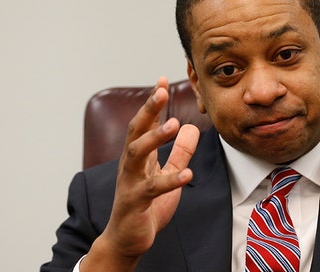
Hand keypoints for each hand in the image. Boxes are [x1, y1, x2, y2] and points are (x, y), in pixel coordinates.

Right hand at [81, 77, 199, 271]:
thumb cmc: (146, 205)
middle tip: (161, 91)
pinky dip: (170, 181)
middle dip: (148, 110)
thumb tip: (192, 128)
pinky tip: (188, 175)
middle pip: (135, 131)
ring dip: (154, 137)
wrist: (127, 239)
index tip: (161, 80)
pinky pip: (152, 189)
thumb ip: (180, 153)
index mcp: (138, 157)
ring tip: (174, 124)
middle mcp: (130, 165)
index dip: (153, 103)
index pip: (144, 123)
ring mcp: (130, 183)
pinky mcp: (135, 203)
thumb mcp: (168, 174)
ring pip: (137, 155)